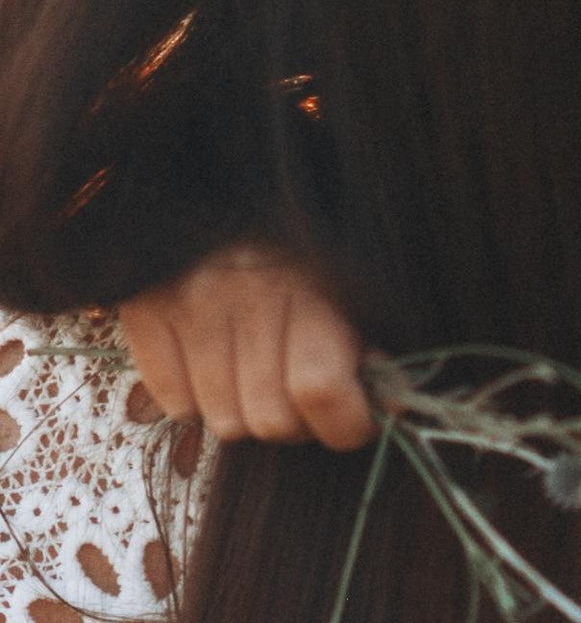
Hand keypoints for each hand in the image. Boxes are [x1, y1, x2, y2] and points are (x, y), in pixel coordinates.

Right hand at [120, 245, 374, 450]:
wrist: (218, 198)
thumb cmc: (298, 254)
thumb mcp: (349, 290)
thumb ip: (368, 350)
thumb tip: (392, 407)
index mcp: (309, 289)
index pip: (322, 390)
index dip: (346, 422)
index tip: (351, 417)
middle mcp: (246, 300)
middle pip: (272, 421)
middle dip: (295, 421)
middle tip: (296, 390)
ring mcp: (190, 310)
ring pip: (225, 423)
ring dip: (245, 411)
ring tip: (253, 372)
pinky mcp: (146, 316)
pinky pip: (177, 406)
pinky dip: (197, 399)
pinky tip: (211, 365)